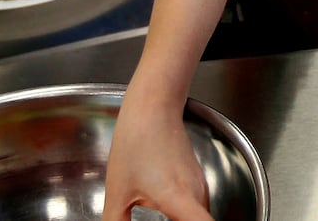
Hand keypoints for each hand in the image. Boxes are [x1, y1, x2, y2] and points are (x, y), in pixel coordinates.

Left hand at [103, 81, 212, 220]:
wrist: (153, 107)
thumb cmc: (136, 142)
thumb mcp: (118, 192)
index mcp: (178, 198)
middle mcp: (197, 194)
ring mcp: (199, 187)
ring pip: (199, 218)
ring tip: (154, 217)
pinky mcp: (196, 181)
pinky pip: (196, 209)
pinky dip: (185, 218)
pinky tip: (162, 217)